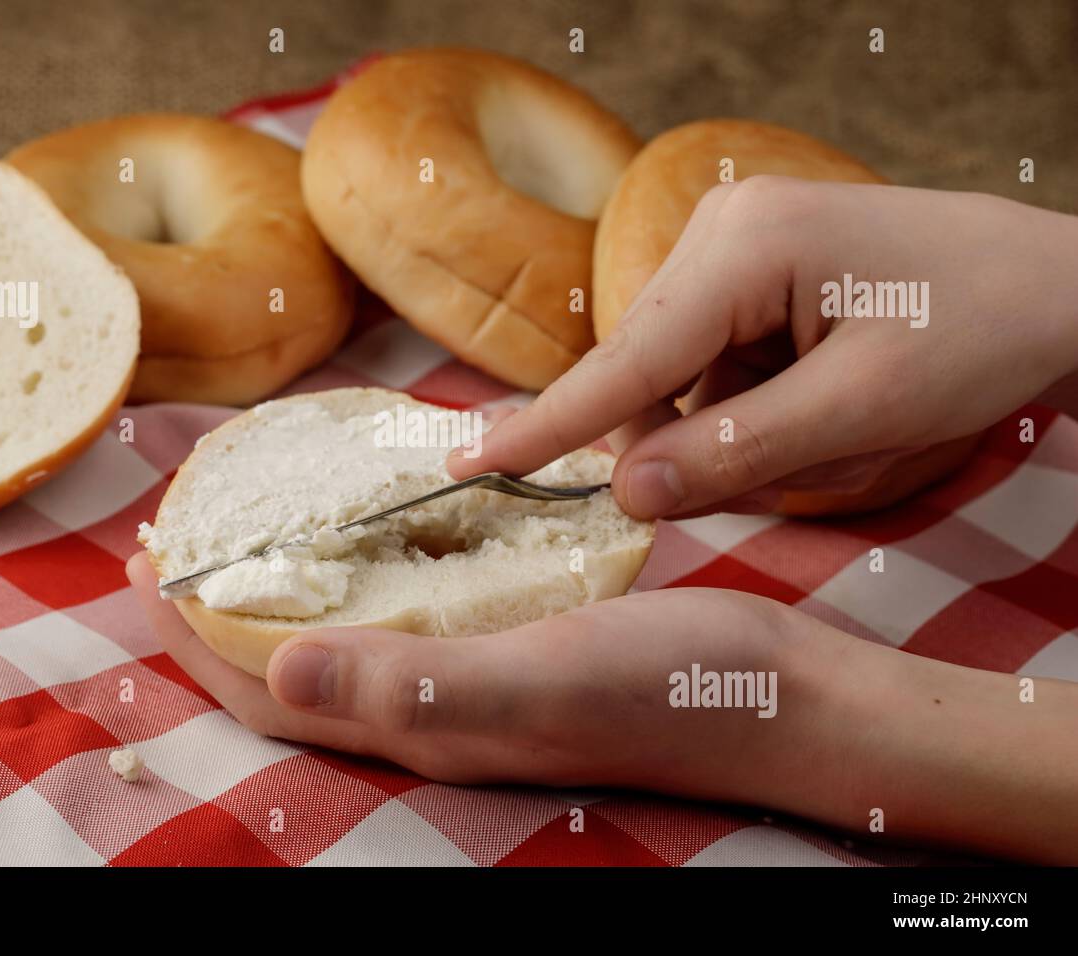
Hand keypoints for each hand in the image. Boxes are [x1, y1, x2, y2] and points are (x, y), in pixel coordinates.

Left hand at [126, 552, 1077, 861]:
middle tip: (181, 539)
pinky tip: (380, 535)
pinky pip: (408, 620)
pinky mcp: (514, 653)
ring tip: (256, 531)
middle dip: (224, 612)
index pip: (272, 691)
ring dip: (287, 595)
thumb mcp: (541, 678)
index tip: (143, 562)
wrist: (782, 698)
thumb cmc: (672, 689)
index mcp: (423, 727)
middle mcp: (434, 716)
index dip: (196, 637)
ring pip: (346, 646)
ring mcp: (474, 687)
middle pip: (294, 673)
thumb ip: (413, 682)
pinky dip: (367, 579)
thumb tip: (275, 669)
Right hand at [449, 179, 1077, 517]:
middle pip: (649, 370)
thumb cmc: (976, 334)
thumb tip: (626, 493)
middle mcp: (722, 233)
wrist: (1053, 285)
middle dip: (691, 438)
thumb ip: (735, 453)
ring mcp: (734, 247)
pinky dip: (745, 405)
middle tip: (786, 468)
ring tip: (831, 425)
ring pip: (678, 376)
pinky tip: (814, 402)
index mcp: (745, 249)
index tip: (474, 463)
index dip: (553, 422)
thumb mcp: (862, 411)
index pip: (628, 358)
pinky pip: (711, 364)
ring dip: (728, 426)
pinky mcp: (749, 272)